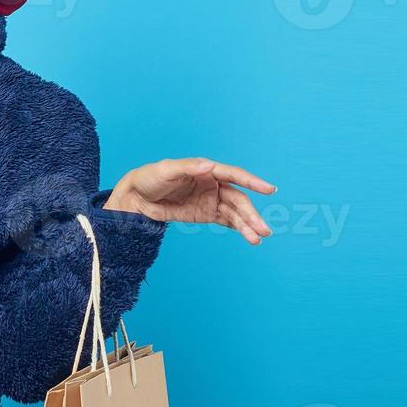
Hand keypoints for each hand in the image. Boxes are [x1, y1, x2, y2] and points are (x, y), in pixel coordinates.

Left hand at [104, 158, 277, 244]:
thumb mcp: (166, 170)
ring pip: (235, 213)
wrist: (136, 197)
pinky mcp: (205, 214)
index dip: (253, 182)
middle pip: (238, 199)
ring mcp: (210, 200)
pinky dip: (238, 228)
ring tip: (258, 239)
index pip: (234, 176)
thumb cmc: (150, 177)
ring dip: (247, 225)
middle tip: (264, 229)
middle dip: (251, 214)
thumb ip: (188, 168)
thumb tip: (210, 166)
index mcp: (207, 170)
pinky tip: (250, 237)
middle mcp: (213, 184)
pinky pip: (226, 221)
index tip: (269, 190)